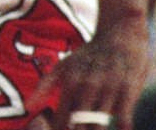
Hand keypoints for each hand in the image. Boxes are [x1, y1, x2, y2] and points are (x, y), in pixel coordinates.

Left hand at [29, 16, 148, 129]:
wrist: (120, 34)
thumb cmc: (89, 56)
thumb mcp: (64, 66)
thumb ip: (45, 85)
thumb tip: (27, 106)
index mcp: (69, 82)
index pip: (61, 120)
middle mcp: (87, 86)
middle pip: (79, 126)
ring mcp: (108, 88)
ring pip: (99, 125)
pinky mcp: (129, 90)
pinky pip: (124, 119)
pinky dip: (121, 129)